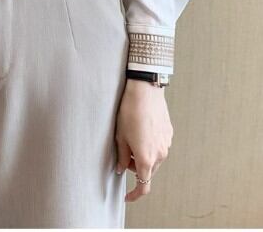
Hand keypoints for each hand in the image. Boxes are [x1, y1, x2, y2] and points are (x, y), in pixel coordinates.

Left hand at [114, 78, 172, 201]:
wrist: (145, 92)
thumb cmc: (130, 112)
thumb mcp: (120, 135)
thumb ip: (120, 156)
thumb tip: (120, 168)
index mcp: (146, 158)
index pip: (143, 185)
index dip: (135, 194)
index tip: (128, 196)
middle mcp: (160, 155)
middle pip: (147, 170)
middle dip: (134, 166)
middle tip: (123, 151)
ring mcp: (166, 144)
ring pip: (154, 158)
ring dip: (143, 154)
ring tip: (132, 135)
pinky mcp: (169, 134)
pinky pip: (159, 146)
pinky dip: (150, 144)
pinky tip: (141, 129)